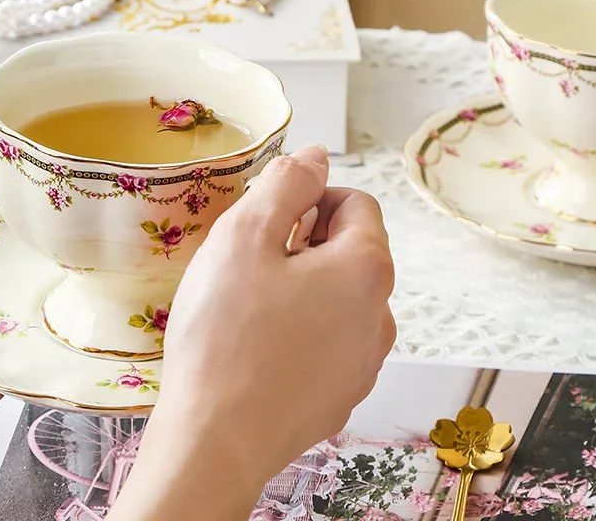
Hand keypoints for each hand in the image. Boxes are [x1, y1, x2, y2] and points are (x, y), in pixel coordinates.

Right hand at [110, 145, 395, 520]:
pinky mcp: (341, 394)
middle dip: (303, 242)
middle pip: (350, 250)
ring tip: (250, 305)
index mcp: (366, 268)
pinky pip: (328, 339)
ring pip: (338, 296)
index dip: (310, 199)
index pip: (357, 203)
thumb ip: (286, 184)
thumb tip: (316, 156)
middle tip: (251, 261)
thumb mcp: (245, 236)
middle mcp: (380, 315)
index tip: (268, 220)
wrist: (215, 440)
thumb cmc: (225, 333)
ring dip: (301, 286)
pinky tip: (257, 345)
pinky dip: (300, 328)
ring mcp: (364, 362)